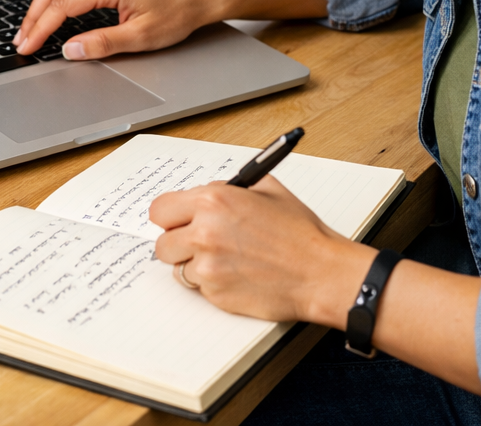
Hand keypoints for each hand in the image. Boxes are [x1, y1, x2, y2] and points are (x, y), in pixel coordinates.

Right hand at [14, 0, 217, 59]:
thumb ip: (103, 43)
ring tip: (31, 28)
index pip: (62, 6)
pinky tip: (51, 6)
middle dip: (33, 17)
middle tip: (21, 41)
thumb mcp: (142, 37)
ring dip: (41, 4)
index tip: (27, 47)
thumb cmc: (176, 13)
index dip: (40, 29)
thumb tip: (70, 50)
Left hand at [150, 177, 371, 324]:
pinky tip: (235, 273)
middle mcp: (204, 232)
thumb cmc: (299, 231)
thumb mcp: (265, 188)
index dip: (170, 216)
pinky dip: (211, 283)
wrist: (320, 271)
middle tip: (198, 242)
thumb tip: (206, 190)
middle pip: (162, 243)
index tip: (177, 221)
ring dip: (194, 264)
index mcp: (212, 200)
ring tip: (223, 258)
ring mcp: (208, 266)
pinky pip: (198, 287)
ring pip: (178, 268)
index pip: (160, 209)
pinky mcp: (216, 293)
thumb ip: (229, 187)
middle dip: (178, 242)